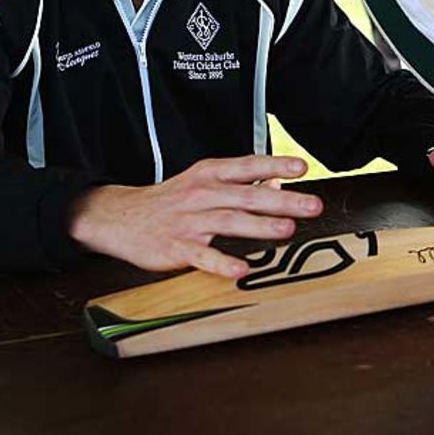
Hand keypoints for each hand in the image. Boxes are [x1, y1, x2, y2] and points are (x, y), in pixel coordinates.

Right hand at [68, 155, 323, 277]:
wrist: (119, 217)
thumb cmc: (171, 200)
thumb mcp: (204, 182)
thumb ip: (241, 184)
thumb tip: (278, 185)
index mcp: (210, 175)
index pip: (247, 167)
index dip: (275, 165)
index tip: (302, 168)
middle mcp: (201, 194)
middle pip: (246, 196)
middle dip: (282, 201)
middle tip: (313, 205)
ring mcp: (189, 221)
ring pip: (228, 221)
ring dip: (259, 226)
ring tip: (287, 230)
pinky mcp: (176, 247)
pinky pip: (201, 256)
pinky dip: (221, 262)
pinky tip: (241, 269)